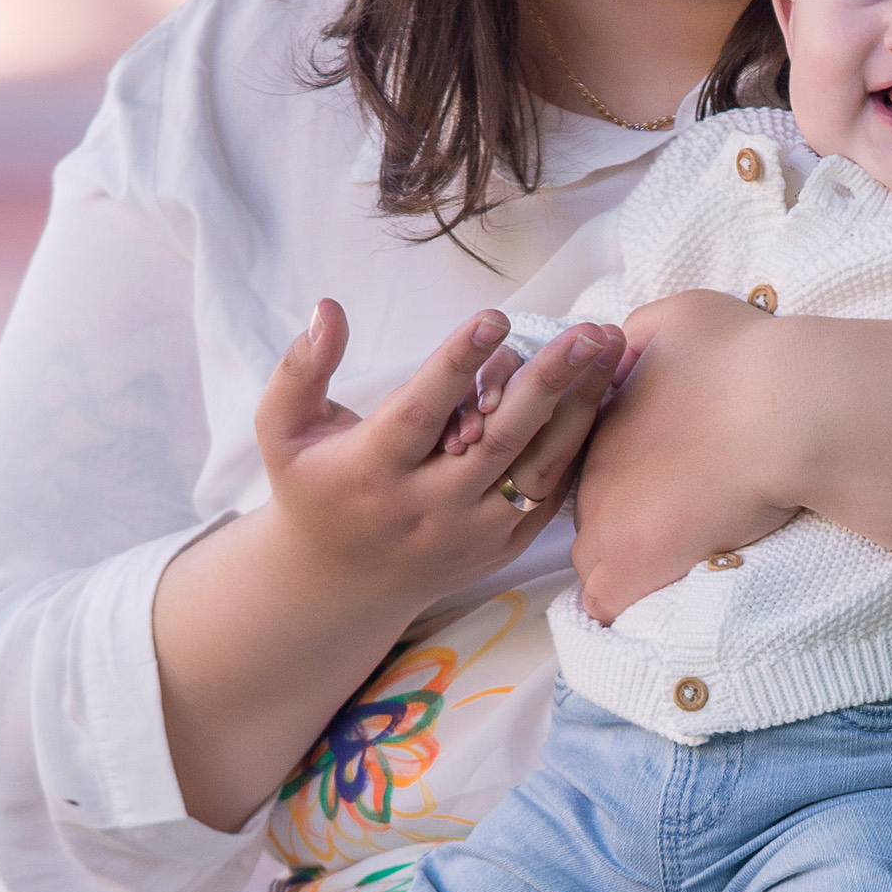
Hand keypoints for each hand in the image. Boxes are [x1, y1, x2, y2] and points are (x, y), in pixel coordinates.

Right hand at [259, 298, 626, 604]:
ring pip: (536, 470)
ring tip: (608, 351)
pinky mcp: (500, 546)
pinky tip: (599, 394)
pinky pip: (549, 495)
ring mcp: (469, 534)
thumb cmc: (314, 486)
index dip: (456, 365)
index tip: (495, 316)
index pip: (420, 414)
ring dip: (579, 409)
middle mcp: (425, 509)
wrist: (340, 581)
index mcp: (371, 472)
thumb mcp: (283, 431)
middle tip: (586, 332)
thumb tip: (328, 309)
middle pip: (496, 443)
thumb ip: (301, 370)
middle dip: (546, 383)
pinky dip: (576, 445)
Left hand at [572, 291, 798, 622]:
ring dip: (626, 563)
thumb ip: (643, 334)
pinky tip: (659, 594)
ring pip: (594, 560)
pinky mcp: (629, 565)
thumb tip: (625, 348)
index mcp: (600, 420)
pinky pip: (604, 604)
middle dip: (626, 521)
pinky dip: (626, 603)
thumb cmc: (744, 356)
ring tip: (677, 560)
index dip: (631, 477)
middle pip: (591, 512)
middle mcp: (589, 470)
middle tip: (680, 520)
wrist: (784, 407)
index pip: (595, 464)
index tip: (671, 481)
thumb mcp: (681, 317)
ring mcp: (603, 520)